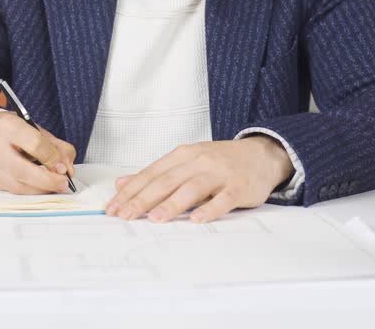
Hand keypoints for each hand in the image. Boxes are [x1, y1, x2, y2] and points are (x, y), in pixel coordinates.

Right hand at [0, 112, 76, 193]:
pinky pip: (10, 190)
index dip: (53, 159)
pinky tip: (36, 186)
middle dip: (48, 181)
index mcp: (7, 125)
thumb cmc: (9, 130)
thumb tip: (68, 168)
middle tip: (63, 184)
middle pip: (24, 171)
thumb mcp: (33, 128)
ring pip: (17, 186)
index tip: (63, 167)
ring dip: (40, 189)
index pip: (35, 145)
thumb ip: (54, 146)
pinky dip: (27, 190)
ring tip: (53, 186)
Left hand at [104, 136, 293, 223]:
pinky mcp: (238, 187)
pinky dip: (210, 209)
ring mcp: (219, 173)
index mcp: (182, 155)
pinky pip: (223, 199)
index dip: (130, 191)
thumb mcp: (186, 161)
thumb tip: (121, 182)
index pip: (151, 174)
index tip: (113, 208)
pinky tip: (197, 219)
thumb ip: (155, 173)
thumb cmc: (220, 162)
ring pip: (192, 188)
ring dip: (172, 204)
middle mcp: (198, 161)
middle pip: (166, 181)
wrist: (261, 154)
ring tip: (155, 218)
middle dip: (143, 199)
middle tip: (125, 216)